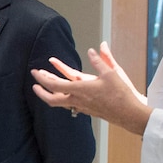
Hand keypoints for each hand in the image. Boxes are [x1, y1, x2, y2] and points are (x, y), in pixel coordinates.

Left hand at [32, 41, 152, 135]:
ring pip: (60, 103)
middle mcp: (78, 100)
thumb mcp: (111, 73)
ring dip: (51, 95)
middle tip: (34, 83)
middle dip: (41, 91)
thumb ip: (101, 60)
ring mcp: (82, 106)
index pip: (54, 85)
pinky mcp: (88, 110)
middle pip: (52, 99)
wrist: (128, 114)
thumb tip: (95, 49)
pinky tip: (65, 94)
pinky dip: (63, 98)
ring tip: (45, 87)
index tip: (35, 73)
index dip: (42, 79)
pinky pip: (70, 105)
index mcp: (80, 89)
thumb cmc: (120, 94)